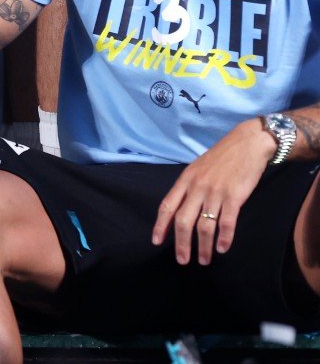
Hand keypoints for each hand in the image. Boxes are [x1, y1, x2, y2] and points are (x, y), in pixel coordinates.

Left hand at [152, 120, 276, 265]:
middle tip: (182, 260)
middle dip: (181, 243)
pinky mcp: (234, 196)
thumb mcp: (197, 169)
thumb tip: (179, 208)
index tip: (156, 241)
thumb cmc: (221, 158)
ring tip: (204, 260)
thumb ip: (188, 188)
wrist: (247, 144)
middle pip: (183, 221)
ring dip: (203, 246)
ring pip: (204, 225)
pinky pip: (227, 221)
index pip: (167, 206)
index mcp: (185, 180)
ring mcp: (215, 192)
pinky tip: (222, 248)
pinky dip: (224, 238)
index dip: (160, 225)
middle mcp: (197, 187)